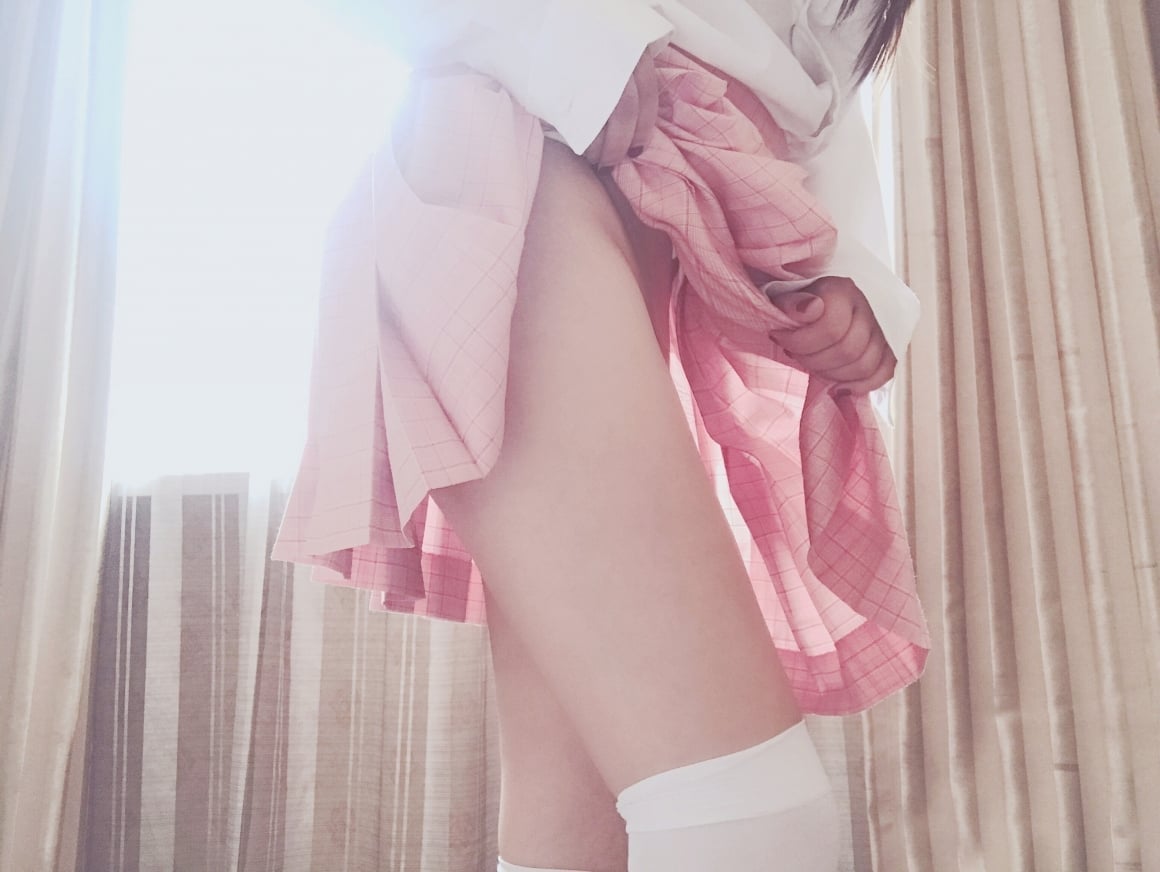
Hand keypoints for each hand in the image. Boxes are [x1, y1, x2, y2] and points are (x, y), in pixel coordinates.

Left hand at [769, 276, 895, 393]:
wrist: (815, 301)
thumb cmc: (797, 303)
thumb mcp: (784, 296)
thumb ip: (791, 302)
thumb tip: (809, 309)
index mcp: (843, 291)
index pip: (830, 328)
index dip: (799, 341)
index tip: (779, 336)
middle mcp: (867, 308)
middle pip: (847, 350)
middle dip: (812, 360)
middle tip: (793, 353)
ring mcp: (881, 329)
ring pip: (865, 366)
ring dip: (831, 374)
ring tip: (811, 364)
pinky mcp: (887, 348)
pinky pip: (883, 373)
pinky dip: (860, 385)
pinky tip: (836, 386)